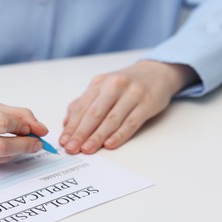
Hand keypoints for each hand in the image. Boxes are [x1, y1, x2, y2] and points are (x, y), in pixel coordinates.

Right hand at [0, 79, 47, 169]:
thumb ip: (14, 113)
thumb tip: (41, 128)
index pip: (1, 123)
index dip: (23, 126)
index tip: (33, 127)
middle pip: (1, 147)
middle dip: (26, 146)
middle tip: (38, 142)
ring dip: (17, 152)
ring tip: (24, 143)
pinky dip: (5, 157)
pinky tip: (6, 148)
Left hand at [59, 60, 199, 153]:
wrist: (156, 72)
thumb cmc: (125, 84)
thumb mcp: (102, 88)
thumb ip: (83, 104)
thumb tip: (67, 123)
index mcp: (99, 83)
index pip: (81, 108)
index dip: (72, 126)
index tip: (64, 141)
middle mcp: (114, 86)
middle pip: (94, 114)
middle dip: (81, 134)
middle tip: (71, 148)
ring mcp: (132, 94)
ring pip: (111, 119)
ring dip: (97, 137)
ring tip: (87, 149)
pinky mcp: (148, 103)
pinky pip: (131, 122)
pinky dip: (119, 135)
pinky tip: (109, 145)